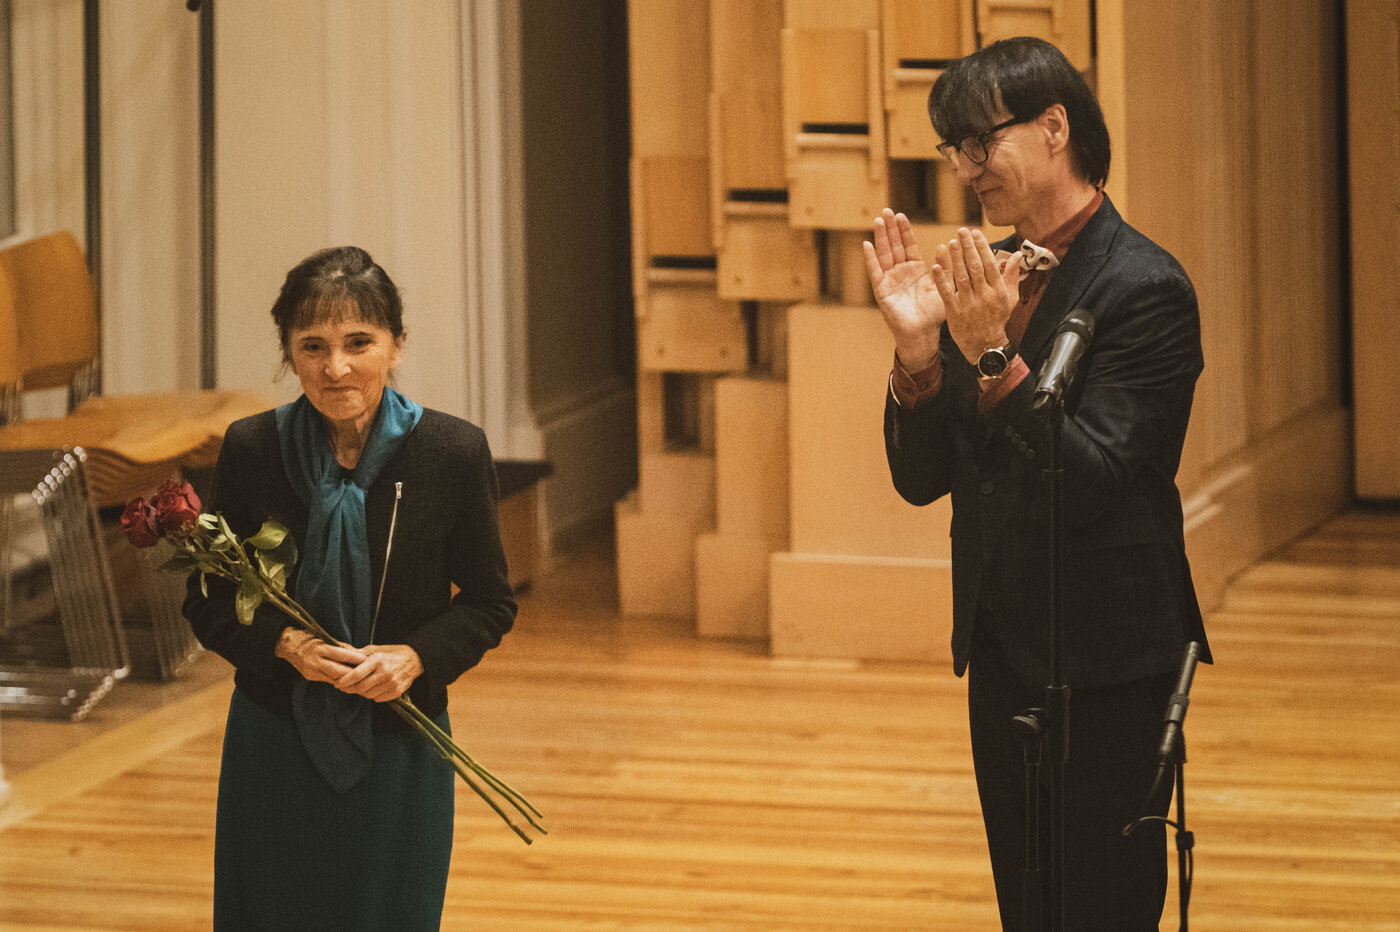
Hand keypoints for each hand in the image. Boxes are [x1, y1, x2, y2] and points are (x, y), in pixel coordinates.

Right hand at [275, 627, 366, 683]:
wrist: (288, 644)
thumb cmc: (310, 638)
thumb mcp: (325, 638)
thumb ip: (341, 647)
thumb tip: (359, 654)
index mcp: (319, 649)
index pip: (341, 655)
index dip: (355, 659)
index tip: (366, 660)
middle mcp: (314, 661)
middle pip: (338, 672)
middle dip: (353, 673)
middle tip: (366, 673)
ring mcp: (311, 671)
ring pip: (334, 679)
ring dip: (347, 679)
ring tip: (360, 678)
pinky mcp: (310, 677)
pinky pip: (328, 680)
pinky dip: (338, 680)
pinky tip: (348, 680)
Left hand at [334, 643, 423, 702]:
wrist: (415, 659)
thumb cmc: (393, 653)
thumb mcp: (376, 649)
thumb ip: (359, 654)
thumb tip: (342, 652)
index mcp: (378, 660)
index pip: (356, 674)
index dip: (345, 681)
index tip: (337, 683)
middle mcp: (385, 673)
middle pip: (361, 687)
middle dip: (350, 689)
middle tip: (344, 687)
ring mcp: (391, 684)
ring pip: (368, 695)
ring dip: (361, 692)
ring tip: (358, 687)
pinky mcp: (396, 691)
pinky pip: (378, 698)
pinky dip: (372, 695)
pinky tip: (371, 689)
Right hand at [863, 208, 945, 370]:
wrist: (922, 333)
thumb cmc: (934, 314)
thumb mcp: (944, 285)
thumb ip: (946, 267)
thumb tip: (945, 246)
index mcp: (915, 269)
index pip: (908, 245)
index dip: (904, 230)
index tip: (901, 215)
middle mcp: (900, 272)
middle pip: (894, 246)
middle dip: (890, 229)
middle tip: (887, 210)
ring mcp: (889, 280)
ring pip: (884, 254)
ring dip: (880, 237)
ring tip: (878, 221)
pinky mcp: (882, 290)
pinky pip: (875, 271)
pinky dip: (871, 258)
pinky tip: (867, 244)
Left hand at [931, 227, 1021, 364]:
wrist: (986, 345)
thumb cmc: (998, 319)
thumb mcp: (1010, 298)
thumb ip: (1012, 275)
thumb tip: (1017, 255)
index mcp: (998, 290)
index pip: (989, 264)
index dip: (982, 247)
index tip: (975, 233)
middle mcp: (984, 295)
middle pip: (975, 267)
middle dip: (968, 247)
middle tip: (961, 231)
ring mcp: (969, 304)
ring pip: (962, 277)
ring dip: (956, 259)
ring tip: (951, 243)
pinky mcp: (955, 312)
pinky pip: (947, 294)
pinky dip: (942, 280)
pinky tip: (936, 267)